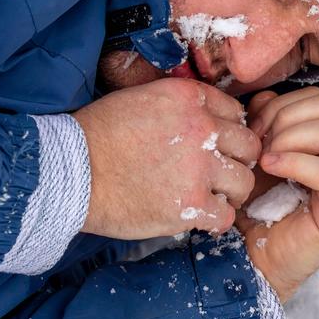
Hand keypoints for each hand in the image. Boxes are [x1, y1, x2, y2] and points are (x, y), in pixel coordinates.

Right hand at [73, 78, 260, 238]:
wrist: (70, 171)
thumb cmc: (97, 136)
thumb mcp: (140, 99)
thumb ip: (178, 106)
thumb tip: (204, 118)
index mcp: (188, 98)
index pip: (235, 112)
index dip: (228, 132)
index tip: (218, 146)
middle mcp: (201, 128)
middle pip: (248, 145)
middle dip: (237, 160)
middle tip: (221, 173)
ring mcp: (199, 168)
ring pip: (244, 181)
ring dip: (231, 191)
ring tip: (212, 197)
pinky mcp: (191, 204)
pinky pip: (226, 215)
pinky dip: (217, 220)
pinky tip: (202, 218)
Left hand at [236, 87, 318, 302]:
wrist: (254, 259)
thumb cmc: (260, 209)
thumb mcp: (263, 152)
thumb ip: (269, 121)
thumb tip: (266, 98)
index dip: (286, 104)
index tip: (256, 127)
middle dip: (287, 117)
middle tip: (259, 142)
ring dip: (289, 138)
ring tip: (265, 158)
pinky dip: (294, 162)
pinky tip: (270, 167)